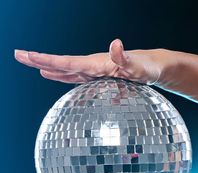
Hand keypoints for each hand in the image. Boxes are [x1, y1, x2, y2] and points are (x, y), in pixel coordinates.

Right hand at [14, 38, 161, 84]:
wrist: (153, 67)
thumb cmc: (146, 68)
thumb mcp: (137, 66)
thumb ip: (124, 57)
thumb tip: (115, 44)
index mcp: (97, 64)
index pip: (68, 63)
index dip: (48, 61)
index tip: (29, 56)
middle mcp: (92, 65)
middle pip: (62, 64)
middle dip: (40, 60)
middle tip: (17, 55)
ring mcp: (94, 70)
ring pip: (66, 69)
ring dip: (48, 67)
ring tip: (30, 64)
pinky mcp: (99, 76)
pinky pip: (76, 76)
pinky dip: (62, 76)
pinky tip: (51, 76)